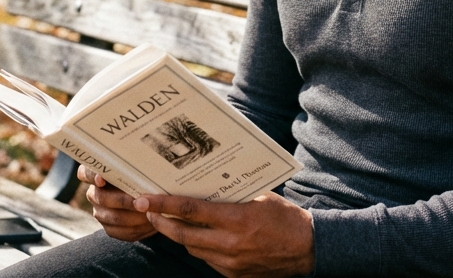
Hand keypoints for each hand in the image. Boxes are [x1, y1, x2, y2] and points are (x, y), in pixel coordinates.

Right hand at [77, 165, 156, 241]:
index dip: (92, 176)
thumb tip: (142, 160)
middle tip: (142, 202)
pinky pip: (122, 232)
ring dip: (134, 216)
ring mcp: (101, 213)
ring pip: (114, 217)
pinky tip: (152, 222)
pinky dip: (139, 228)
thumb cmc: (146, 174)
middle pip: (102, 198)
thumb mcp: (141, 165)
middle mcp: (95, 194)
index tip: (101, 179)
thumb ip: (137, 163)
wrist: (154, 199)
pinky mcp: (111, 229)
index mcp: (98, 174)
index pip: (85, 173)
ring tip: (152, 212)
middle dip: (123, 200)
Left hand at [135, 192, 313, 277]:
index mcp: (237, 219)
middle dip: (162, 221)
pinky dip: (200, 247)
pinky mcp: (234, 275)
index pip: (191, 210)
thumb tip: (206, 184)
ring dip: (179, 235)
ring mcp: (231, 263)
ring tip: (171, 221)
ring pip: (193, 248)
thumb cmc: (286, 218)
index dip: (164, 204)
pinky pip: (207, 260)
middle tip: (147, 209)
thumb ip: (232, 195)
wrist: (308, 250)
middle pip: (183, 235)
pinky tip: (200, 237)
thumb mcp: (260, 198)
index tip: (145, 199)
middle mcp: (230, 244)